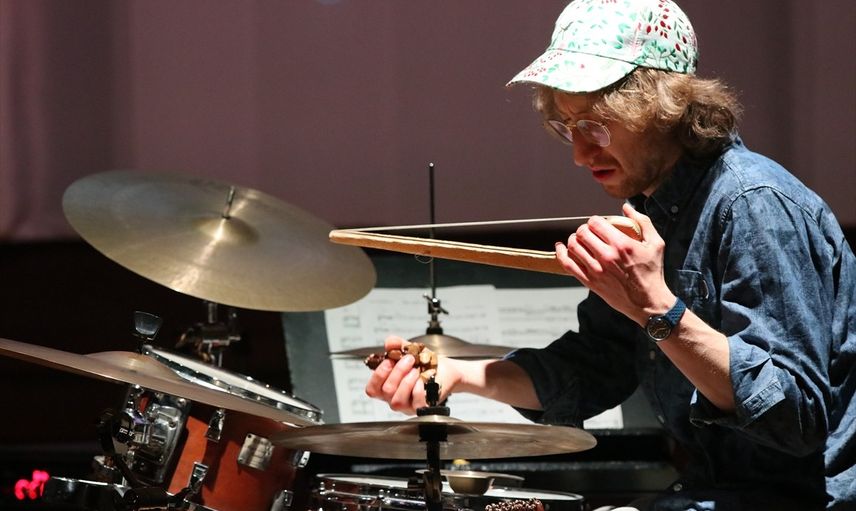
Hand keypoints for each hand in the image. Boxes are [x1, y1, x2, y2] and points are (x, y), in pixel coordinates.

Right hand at [365, 335, 458, 414]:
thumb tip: (389, 343)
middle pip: (386, 391)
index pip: (372, 389)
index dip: (378, 375)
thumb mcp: (410, 350)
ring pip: (397, 400)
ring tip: (416, 370)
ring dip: (407, 381)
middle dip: (397, 372)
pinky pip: (416, 404)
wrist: (445, 370)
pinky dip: (418, 390)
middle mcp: (395, 398)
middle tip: (409, 360)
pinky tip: (423, 381)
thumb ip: (398, 344)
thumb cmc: (426, 363)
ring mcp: (408, 405)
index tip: (389, 361)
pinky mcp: (422, 408)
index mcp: (387, 386)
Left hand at [554, 203, 675, 324]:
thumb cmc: (652, 273)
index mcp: (621, 244)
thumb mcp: (656, 244)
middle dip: (584, 229)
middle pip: (582, 233)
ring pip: (573, 246)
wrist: (648, 302)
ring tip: (578, 240)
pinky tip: (560, 248)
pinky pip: (568, 265)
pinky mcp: (590, 282)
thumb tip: (626, 207)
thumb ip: (642, 222)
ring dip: (573, 239)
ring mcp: (596, 270)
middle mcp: (607, 256)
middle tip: (588, 232)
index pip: (595, 223)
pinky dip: (561, 254)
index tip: (597, 224)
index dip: (594, 220)